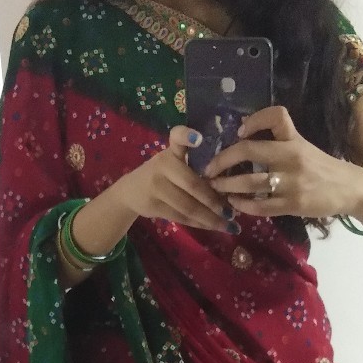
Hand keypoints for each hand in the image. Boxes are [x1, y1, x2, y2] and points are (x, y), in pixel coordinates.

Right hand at [116, 125, 238, 231]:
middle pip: (193, 185)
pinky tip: (213, 227)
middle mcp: (163, 165)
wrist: (130, 191)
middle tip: (232, 212)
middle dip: (215, 201)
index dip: (186, 136)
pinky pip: (181, 217)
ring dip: (211, 218)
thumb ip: (195, 167)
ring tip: (229, 225)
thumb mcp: (174, 162)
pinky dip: (200, 224)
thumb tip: (229, 188)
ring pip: (188, 206)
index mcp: (172, 151)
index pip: (176, 138)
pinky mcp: (153, 206)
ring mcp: (156, 187)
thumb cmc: (162, 174)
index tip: (198, 139)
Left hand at [203, 105, 359, 218]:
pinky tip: (234, 203)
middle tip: (208, 168)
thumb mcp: (304, 146)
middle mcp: (292, 157)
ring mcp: (292, 182)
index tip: (238, 132)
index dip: (253, 120)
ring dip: (227, 185)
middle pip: (249, 151)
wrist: (350, 189)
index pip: (275, 117)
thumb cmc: (322, 168)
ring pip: (250, 182)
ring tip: (216, 186)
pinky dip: (242, 205)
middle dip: (222, 160)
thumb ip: (279, 141)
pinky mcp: (293, 204)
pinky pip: (260, 206)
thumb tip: (243, 137)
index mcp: (294, 140)